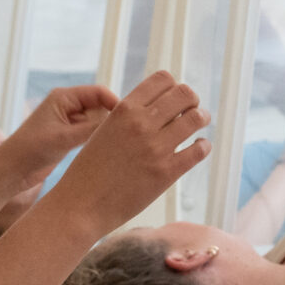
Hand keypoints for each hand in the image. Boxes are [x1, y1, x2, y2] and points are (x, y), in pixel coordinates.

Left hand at [5, 84, 118, 183]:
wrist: (12, 170)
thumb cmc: (31, 149)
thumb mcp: (65, 138)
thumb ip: (93, 128)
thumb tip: (121, 123)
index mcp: (63, 97)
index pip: (99, 92)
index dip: (115, 103)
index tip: (129, 121)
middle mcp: (67, 106)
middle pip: (100, 105)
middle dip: (112, 118)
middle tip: (127, 135)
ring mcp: (69, 122)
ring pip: (97, 121)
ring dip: (105, 131)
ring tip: (119, 144)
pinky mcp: (69, 137)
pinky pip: (91, 133)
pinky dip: (98, 140)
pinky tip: (107, 151)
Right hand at [39, 71, 208, 235]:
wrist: (81, 204)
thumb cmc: (90, 170)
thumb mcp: (105, 130)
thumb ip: (129, 117)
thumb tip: (160, 109)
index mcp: (124, 109)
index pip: (163, 79)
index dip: (174, 87)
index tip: (175, 98)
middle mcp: (141, 124)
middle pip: (184, 94)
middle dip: (191, 100)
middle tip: (191, 110)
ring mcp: (155, 148)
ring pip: (196, 118)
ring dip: (201, 118)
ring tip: (199, 123)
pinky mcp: (166, 172)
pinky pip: (198, 150)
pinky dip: (203, 146)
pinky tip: (199, 147)